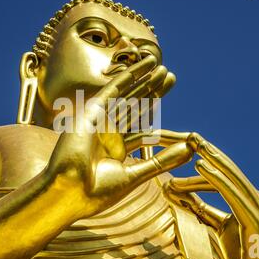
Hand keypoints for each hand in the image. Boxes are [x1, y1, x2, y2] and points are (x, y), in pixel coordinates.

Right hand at [45, 56, 192, 218]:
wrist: (69, 192)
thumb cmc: (96, 191)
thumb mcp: (135, 175)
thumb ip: (161, 162)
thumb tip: (189, 151)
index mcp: (116, 150)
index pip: (140, 125)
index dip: (154, 111)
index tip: (168, 107)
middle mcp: (108, 133)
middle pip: (136, 107)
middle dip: (153, 91)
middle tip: (170, 76)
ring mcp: (100, 122)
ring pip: (127, 96)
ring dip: (144, 81)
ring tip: (161, 67)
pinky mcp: (92, 112)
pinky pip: (112, 89)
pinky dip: (128, 77)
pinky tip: (143, 66)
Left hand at [163, 132, 258, 258]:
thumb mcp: (223, 231)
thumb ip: (207, 214)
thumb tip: (185, 198)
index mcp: (255, 205)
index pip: (228, 180)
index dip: (209, 164)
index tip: (190, 150)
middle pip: (232, 173)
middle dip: (211, 153)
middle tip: (192, 137)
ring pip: (234, 179)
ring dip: (212, 158)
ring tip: (195, 143)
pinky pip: (234, 196)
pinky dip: (216, 179)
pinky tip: (200, 166)